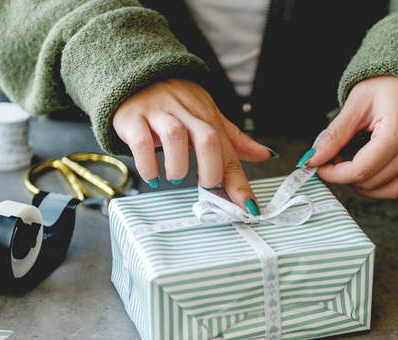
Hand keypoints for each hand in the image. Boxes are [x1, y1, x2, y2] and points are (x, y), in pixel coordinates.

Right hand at [112, 79, 269, 212]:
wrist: (138, 75)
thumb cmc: (176, 101)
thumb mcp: (208, 115)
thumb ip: (234, 139)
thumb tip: (265, 154)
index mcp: (208, 117)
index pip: (229, 152)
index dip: (239, 183)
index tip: (248, 208)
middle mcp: (186, 114)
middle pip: (207, 139)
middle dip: (211, 170)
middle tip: (206, 187)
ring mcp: (159, 115)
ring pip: (175, 136)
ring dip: (178, 166)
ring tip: (176, 178)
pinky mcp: (133, 118)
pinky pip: (141, 141)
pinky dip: (148, 164)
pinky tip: (153, 176)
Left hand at [307, 76, 397, 198]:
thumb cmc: (387, 82)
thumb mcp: (355, 105)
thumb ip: (334, 135)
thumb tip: (313, 158)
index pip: (361, 169)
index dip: (336, 175)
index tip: (321, 168)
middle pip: (376, 182)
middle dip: (349, 179)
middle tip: (336, 164)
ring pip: (396, 191)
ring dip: (370, 189)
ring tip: (356, 172)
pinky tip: (381, 179)